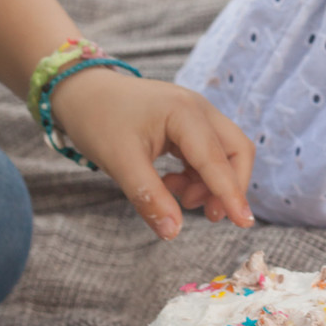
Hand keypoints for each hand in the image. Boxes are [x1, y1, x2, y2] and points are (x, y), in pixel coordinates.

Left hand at [49, 67, 254, 239]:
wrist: (81, 92)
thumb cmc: (98, 120)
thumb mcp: (120, 162)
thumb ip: (149, 198)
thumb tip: (173, 233)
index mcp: (185, 113)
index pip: (217, 159)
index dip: (231, 194)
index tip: (244, 223)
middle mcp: (198, 109)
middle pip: (236, 151)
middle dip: (228, 186)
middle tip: (207, 215)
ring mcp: (195, 113)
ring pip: (224, 153)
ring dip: (210, 183)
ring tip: (177, 198)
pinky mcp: (187, 122)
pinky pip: (207, 152)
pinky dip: (197, 175)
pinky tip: (171, 184)